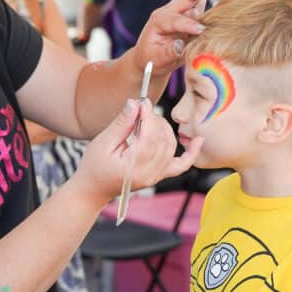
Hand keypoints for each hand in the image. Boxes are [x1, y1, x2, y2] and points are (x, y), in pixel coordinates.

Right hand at [72, 99, 202, 205]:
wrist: (93, 190)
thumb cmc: (93, 166)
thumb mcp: (102, 142)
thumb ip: (121, 124)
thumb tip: (135, 104)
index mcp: (133, 167)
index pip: (150, 136)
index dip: (149, 116)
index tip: (142, 102)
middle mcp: (149, 174)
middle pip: (163, 140)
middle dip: (155, 120)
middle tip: (141, 110)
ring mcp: (156, 176)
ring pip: (171, 146)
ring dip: (164, 129)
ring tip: (148, 120)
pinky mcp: (159, 175)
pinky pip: (181, 165)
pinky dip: (191, 153)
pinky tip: (198, 140)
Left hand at [132, 0, 219, 76]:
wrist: (150, 58)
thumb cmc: (152, 60)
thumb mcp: (157, 60)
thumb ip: (169, 53)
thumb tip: (181, 46)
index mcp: (158, 22)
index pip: (175, 20)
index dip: (188, 25)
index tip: (201, 30)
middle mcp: (168, 12)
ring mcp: (178, 10)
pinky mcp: (187, 12)